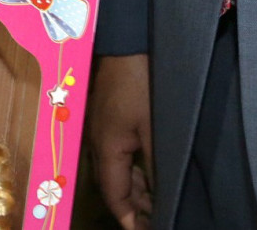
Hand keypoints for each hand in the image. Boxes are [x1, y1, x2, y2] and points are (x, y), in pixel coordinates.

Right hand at [88, 54, 152, 229]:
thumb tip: (160, 195)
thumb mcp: (155, 127)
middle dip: (133, 206)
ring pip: (114, 168)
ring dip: (133, 188)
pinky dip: (131, 169)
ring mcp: (98, 129)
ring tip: (155, 201)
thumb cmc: (140, 83)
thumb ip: (156, 163)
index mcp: (106, 147)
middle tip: (154, 219)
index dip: (128, 218)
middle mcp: (96, 142)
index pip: (114, 194)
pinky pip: (115, 153)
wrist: (124, 43)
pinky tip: (147, 170)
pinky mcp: (104, 118)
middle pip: (112, 184)